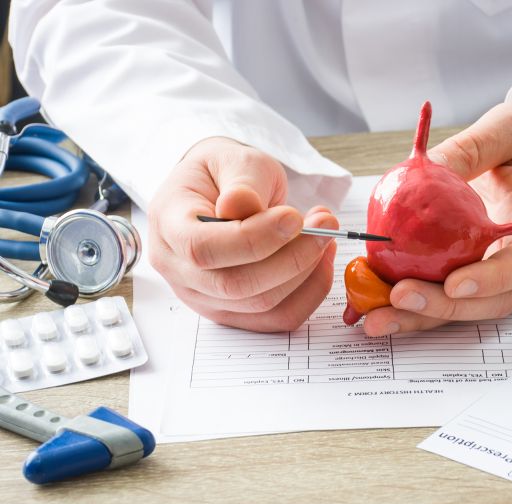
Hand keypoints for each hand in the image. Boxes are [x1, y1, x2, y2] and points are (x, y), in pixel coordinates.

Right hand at [148, 137, 338, 331]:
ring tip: (325, 234)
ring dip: (307, 273)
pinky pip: (277, 318)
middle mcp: (178, 270)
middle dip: (291, 258)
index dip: (254, 238)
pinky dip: (309, 292)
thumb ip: (242, 183)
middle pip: (235, 285)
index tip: (294, 217)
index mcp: (168, 225)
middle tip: (325, 225)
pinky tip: (321, 260)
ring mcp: (204, 297)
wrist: (221, 189)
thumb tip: (240, 205)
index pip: (203, 249)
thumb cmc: (225, 173)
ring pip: (262, 305)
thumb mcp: (234, 160)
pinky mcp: (233, 311)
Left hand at [362, 104, 511, 335]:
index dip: (490, 281)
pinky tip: (369, 300)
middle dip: (442, 308)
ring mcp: (487, 274)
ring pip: (456, 307)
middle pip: (485, 303)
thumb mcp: (508, 129)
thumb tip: (431, 164)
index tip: (455, 284)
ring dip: (415, 317)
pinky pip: (435, 291)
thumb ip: (474, 147)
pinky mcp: (459, 273)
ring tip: (375, 318)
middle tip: (400, 297)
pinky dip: (403, 302)